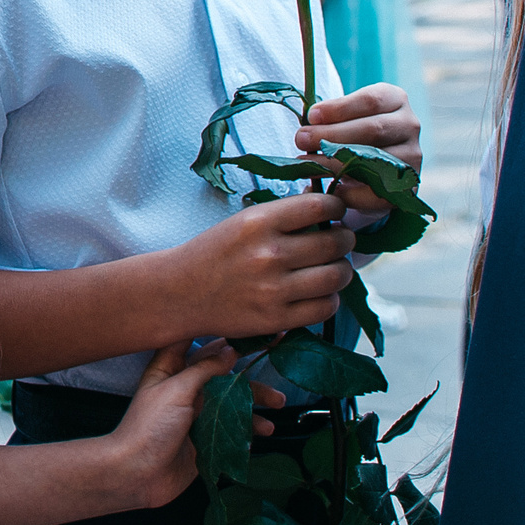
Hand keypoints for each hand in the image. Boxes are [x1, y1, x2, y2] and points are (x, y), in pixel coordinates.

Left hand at [99, 341, 287, 511]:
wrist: (137, 474)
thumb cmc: (148, 427)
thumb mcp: (176, 390)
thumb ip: (204, 369)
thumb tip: (230, 351)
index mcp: (170, 369)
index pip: (197, 341)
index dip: (221, 331)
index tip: (249, 325)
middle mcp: (185, 387)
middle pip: (222, 370)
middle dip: (248, 366)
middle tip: (277, 352)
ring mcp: (196, 413)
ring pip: (232, 399)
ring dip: (255, 398)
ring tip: (278, 402)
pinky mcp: (206, 438)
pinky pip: (233, 427)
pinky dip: (250, 427)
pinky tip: (264, 430)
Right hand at [178, 193, 354, 336]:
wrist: (180, 292)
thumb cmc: (215, 252)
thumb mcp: (243, 222)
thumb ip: (283, 215)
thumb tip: (328, 205)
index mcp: (258, 222)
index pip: (320, 206)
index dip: (336, 207)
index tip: (335, 212)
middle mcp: (268, 254)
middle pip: (335, 242)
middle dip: (344, 239)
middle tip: (339, 240)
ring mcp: (273, 289)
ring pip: (337, 276)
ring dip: (342, 270)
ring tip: (333, 267)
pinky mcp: (276, 319)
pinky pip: (325, 307)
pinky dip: (329, 298)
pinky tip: (318, 292)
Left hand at [296, 84, 423, 215]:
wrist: (376, 169)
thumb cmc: (353, 134)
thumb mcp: (347, 117)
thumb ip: (331, 118)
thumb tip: (308, 123)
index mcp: (394, 99)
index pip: (371, 100)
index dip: (339, 108)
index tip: (311, 116)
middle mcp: (409, 124)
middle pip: (373, 129)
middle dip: (332, 135)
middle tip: (301, 140)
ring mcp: (413, 155)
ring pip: (376, 159)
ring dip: (337, 163)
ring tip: (308, 164)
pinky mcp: (409, 185)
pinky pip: (380, 191)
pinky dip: (354, 192)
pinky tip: (332, 189)